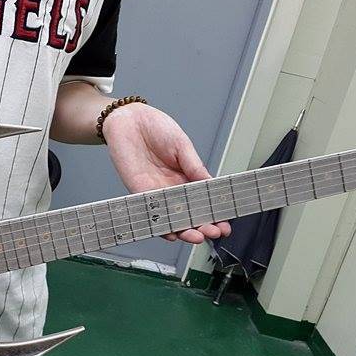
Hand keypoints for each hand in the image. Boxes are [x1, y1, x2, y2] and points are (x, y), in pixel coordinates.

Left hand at [103, 104, 231, 243]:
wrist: (129, 120)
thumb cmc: (155, 128)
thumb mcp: (182, 145)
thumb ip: (194, 166)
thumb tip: (211, 184)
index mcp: (186, 177)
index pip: (203, 201)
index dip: (215, 213)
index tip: (226, 223)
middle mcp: (172, 189)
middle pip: (190, 214)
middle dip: (204, 226)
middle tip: (215, 232)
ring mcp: (156, 193)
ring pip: (172, 219)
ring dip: (185, 231)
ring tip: (198, 236)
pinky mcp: (138, 192)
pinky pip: (150, 214)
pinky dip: (160, 226)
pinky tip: (171, 234)